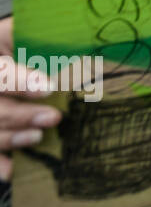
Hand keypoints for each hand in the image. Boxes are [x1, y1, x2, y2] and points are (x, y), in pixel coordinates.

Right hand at [0, 16, 61, 181]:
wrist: (10, 62)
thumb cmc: (28, 47)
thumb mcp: (29, 35)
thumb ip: (48, 38)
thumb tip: (85, 37)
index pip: (2, 73)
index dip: (20, 80)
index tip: (48, 87)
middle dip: (21, 114)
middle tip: (53, 118)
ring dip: (13, 137)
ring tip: (38, 137)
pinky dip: (0, 163)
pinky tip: (13, 171)